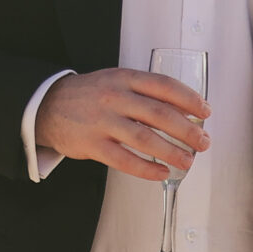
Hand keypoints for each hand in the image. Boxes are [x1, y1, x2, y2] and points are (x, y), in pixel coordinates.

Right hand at [36, 69, 209, 180]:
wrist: (46, 105)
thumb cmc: (91, 94)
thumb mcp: (117, 81)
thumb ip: (146, 92)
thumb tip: (186, 109)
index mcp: (125, 78)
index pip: (164, 86)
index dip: (189, 99)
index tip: (206, 111)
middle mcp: (115, 97)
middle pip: (159, 114)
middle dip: (187, 130)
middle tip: (203, 142)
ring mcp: (102, 121)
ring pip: (145, 139)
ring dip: (171, 152)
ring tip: (188, 161)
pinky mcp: (91, 144)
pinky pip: (124, 160)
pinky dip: (146, 169)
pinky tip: (161, 173)